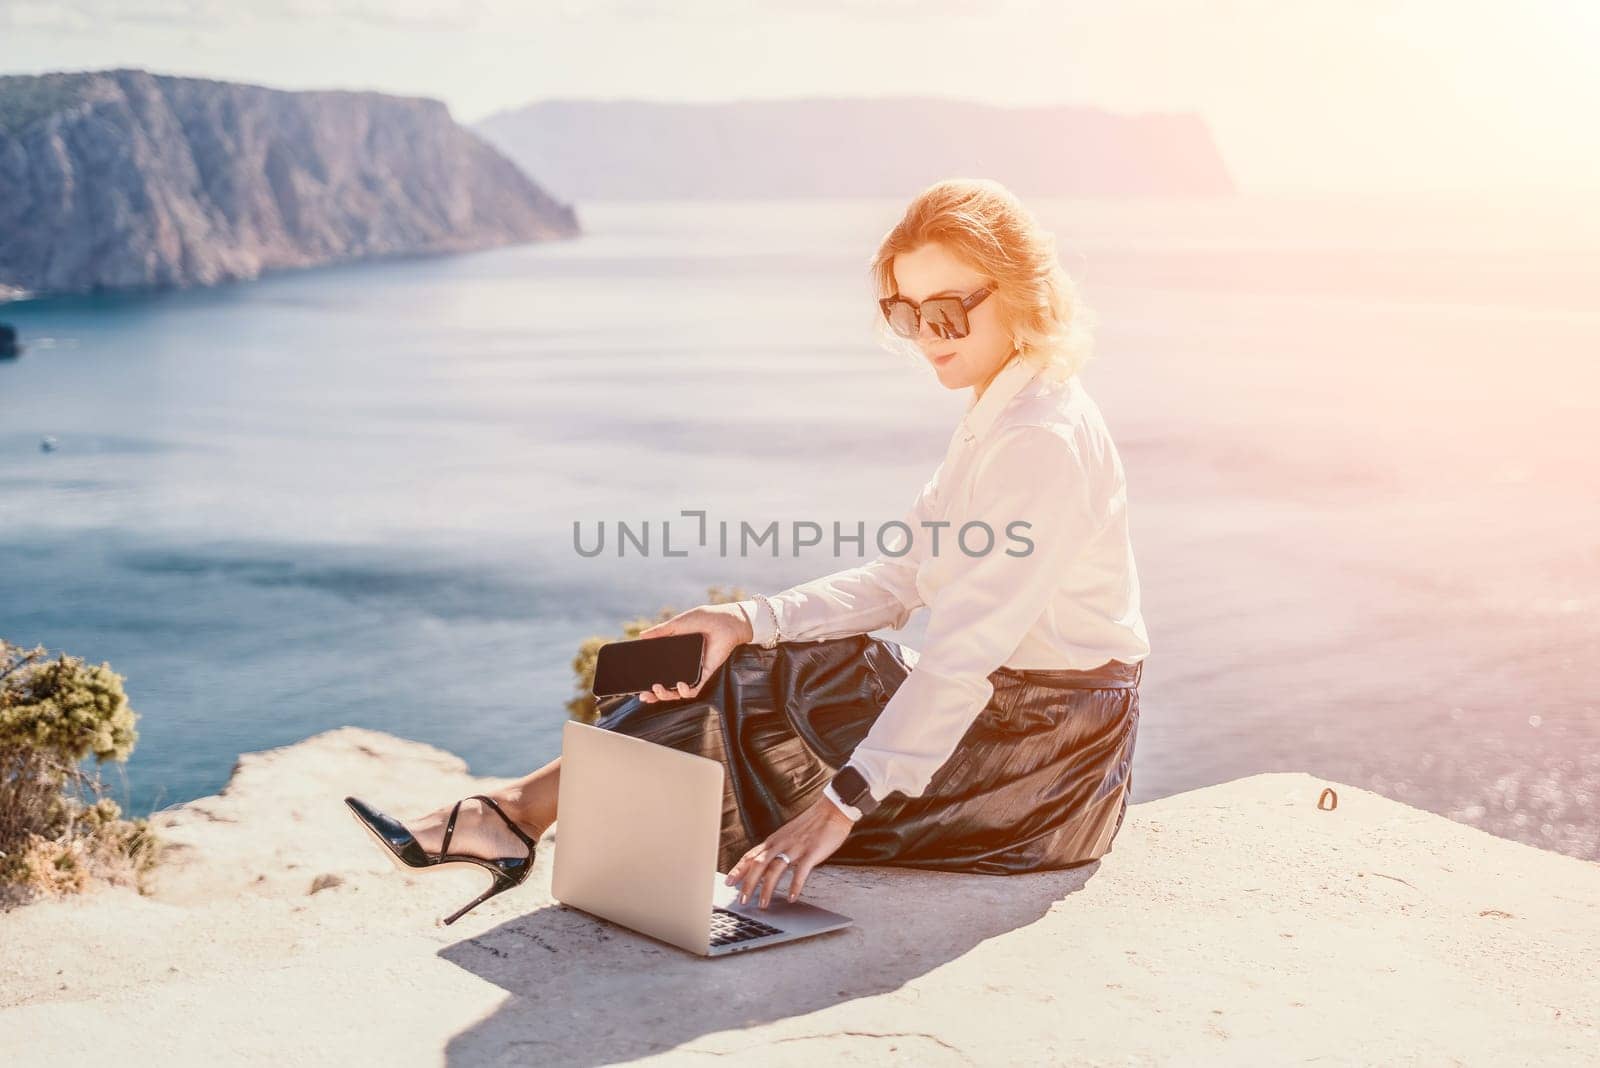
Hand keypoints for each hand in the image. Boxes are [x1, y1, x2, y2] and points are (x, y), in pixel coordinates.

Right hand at [635, 603, 752, 703]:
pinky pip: (695, 689)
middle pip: (666, 687)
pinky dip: (685, 691)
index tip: (635, 687)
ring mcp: (693, 672)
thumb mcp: (678, 624)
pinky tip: (679, 686)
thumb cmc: (704, 619)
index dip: (646, 682)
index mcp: (674, 655)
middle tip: (643, 694)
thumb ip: (660, 631)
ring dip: (666, 695)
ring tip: (657, 688)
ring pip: (678, 692)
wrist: (726, 620)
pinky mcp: (705, 674)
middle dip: (653, 695)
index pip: (658, 672)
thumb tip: (641, 635)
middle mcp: (683, 667)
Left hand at [724, 795, 853, 908]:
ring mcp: (795, 848)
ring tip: (763, 903)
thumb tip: (765, 864)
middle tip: (741, 900)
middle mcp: (781, 843)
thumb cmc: (811, 824)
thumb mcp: (788, 834)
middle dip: (748, 883)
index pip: (751, 855)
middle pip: (758, 864)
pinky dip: (795, 886)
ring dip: (767, 888)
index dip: (739, 869)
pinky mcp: (811, 852)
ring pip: (775, 869)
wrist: (832, 810)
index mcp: (774, 840)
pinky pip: (801, 871)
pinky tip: (792, 897)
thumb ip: (776, 848)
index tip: (729, 882)